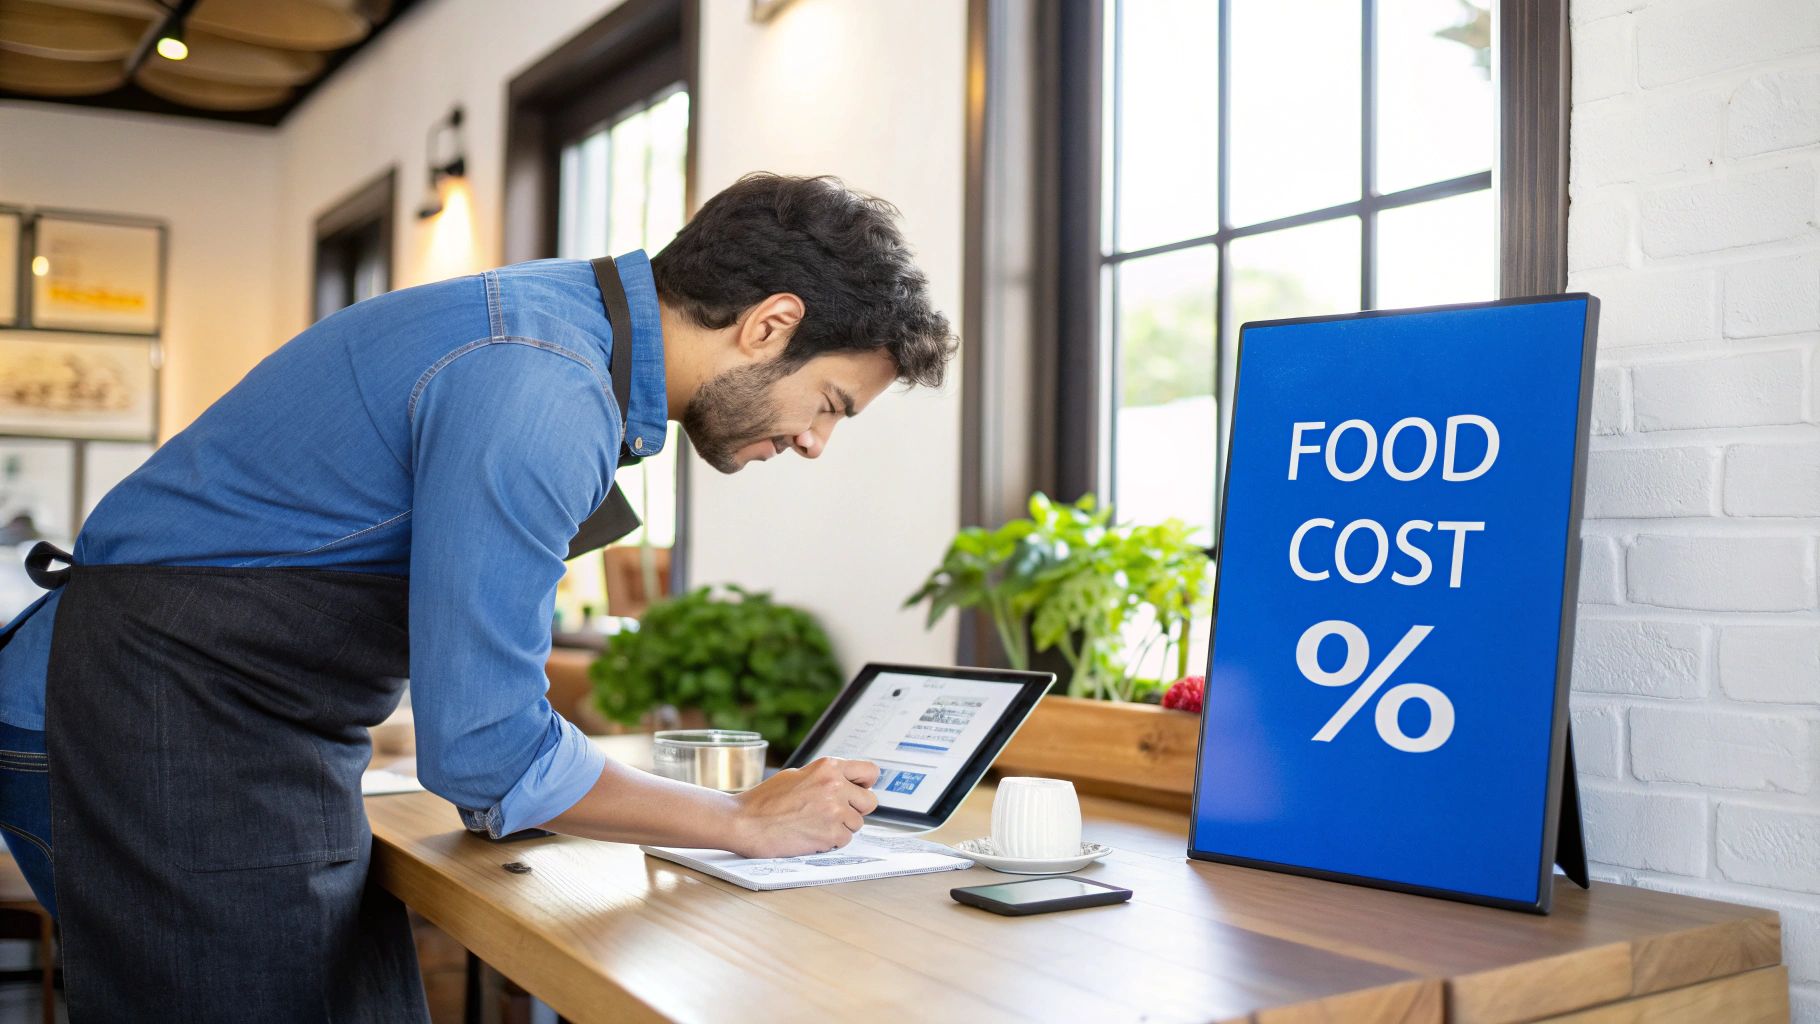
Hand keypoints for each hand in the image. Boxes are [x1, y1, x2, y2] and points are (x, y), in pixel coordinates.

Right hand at [728, 757, 879, 857]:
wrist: (745, 822)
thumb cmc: (765, 800)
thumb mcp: (798, 775)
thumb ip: (825, 777)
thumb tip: (845, 783)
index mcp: (828, 767)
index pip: (870, 772)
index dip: (864, 785)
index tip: (859, 791)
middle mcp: (835, 785)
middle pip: (869, 802)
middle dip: (854, 809)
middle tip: (834, 813)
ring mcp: (835, 810)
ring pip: (857, 823)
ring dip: (841, 827)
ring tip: (815, 824)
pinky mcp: (831, 834)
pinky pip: (844, 840)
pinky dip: (831, 841)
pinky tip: (811, 835)